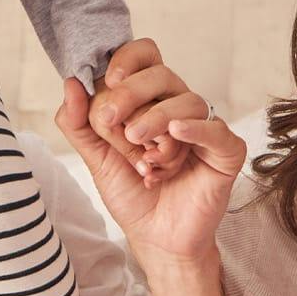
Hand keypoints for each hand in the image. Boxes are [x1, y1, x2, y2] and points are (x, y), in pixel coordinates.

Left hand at [55, 39, 245, 265]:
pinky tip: (176, 135)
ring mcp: (203, 128)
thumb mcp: (95, 157)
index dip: (128, 58)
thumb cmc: (131, 193)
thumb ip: (79, 123)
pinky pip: (217, 130)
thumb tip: (71, 82)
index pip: (146, 57)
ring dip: (156, 121)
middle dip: (132, 93)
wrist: (155, 238)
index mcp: (149, 100)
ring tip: (140, 150)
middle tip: (114, 123)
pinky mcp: (225, 152)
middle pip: (162, 74)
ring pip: (187, 101)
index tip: (109, 79)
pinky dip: (196, 128)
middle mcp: (177, 107)